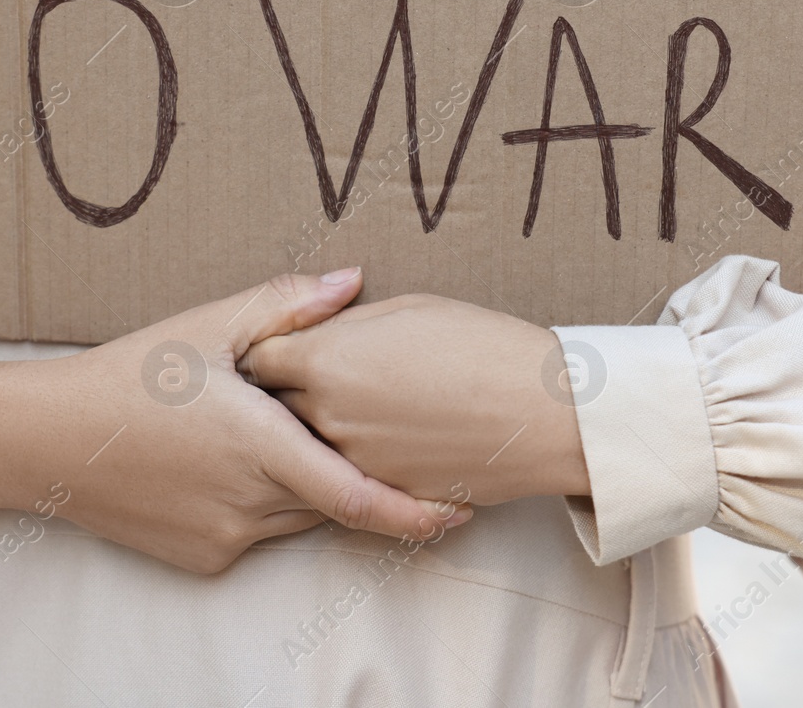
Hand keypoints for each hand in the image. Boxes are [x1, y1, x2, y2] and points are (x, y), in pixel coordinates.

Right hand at [0, 270, 470, 574]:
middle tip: (372, 433)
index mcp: (260, 447)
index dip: (417, 512)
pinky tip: (230, 459)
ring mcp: (224, 538)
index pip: (358, 498)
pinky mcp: (204, 558)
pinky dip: (268, 501)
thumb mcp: (208, 326)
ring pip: (299, 518)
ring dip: (311, 484)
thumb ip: (288, 306)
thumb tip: (356, 280)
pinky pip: (260, 532)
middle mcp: (248, 504)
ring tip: (282, 432)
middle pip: (334, 498)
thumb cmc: (131, 374)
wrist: (48, 440)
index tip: (463, 508)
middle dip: (358, 472)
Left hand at [242, 277, 590, 505]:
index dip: (270, 348)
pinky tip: (388, 436)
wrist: (542, 411)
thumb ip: (346, 321)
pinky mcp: (383, 493)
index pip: (260, 357)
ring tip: (354, 407)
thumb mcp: (406, 309)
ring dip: (318, 429)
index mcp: (326, 361)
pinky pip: (349, 475)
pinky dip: (356, 458)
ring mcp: (353, 462)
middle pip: (275, 407)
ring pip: (309, 447)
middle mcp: (327, 416)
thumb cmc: (481, 345)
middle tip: (304, 378)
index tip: (283, 345)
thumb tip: (319, 328)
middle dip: (283, 392)